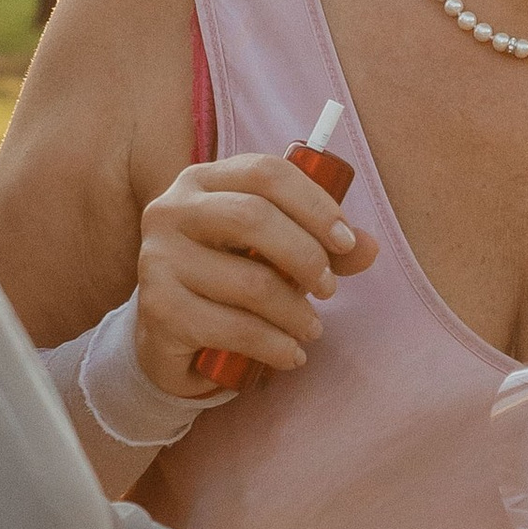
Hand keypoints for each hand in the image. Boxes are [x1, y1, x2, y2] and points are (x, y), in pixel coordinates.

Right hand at [134, 153, 378, 393]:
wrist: (167, 339)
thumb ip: (320, 244)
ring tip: (312, 328)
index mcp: (201, 181)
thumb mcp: (273, 254)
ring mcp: (157, 259)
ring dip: (296, 312)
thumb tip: (370, 247)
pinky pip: (235, 328)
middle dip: (307, 256)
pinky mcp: (158, 308)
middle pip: (253, 218)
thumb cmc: (227, 282)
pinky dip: (275, 346)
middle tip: (331, 289)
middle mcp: (171, 211)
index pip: (265, 173)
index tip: (347, 241)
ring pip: (250, 282)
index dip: (315, 204)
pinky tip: (290, 355)